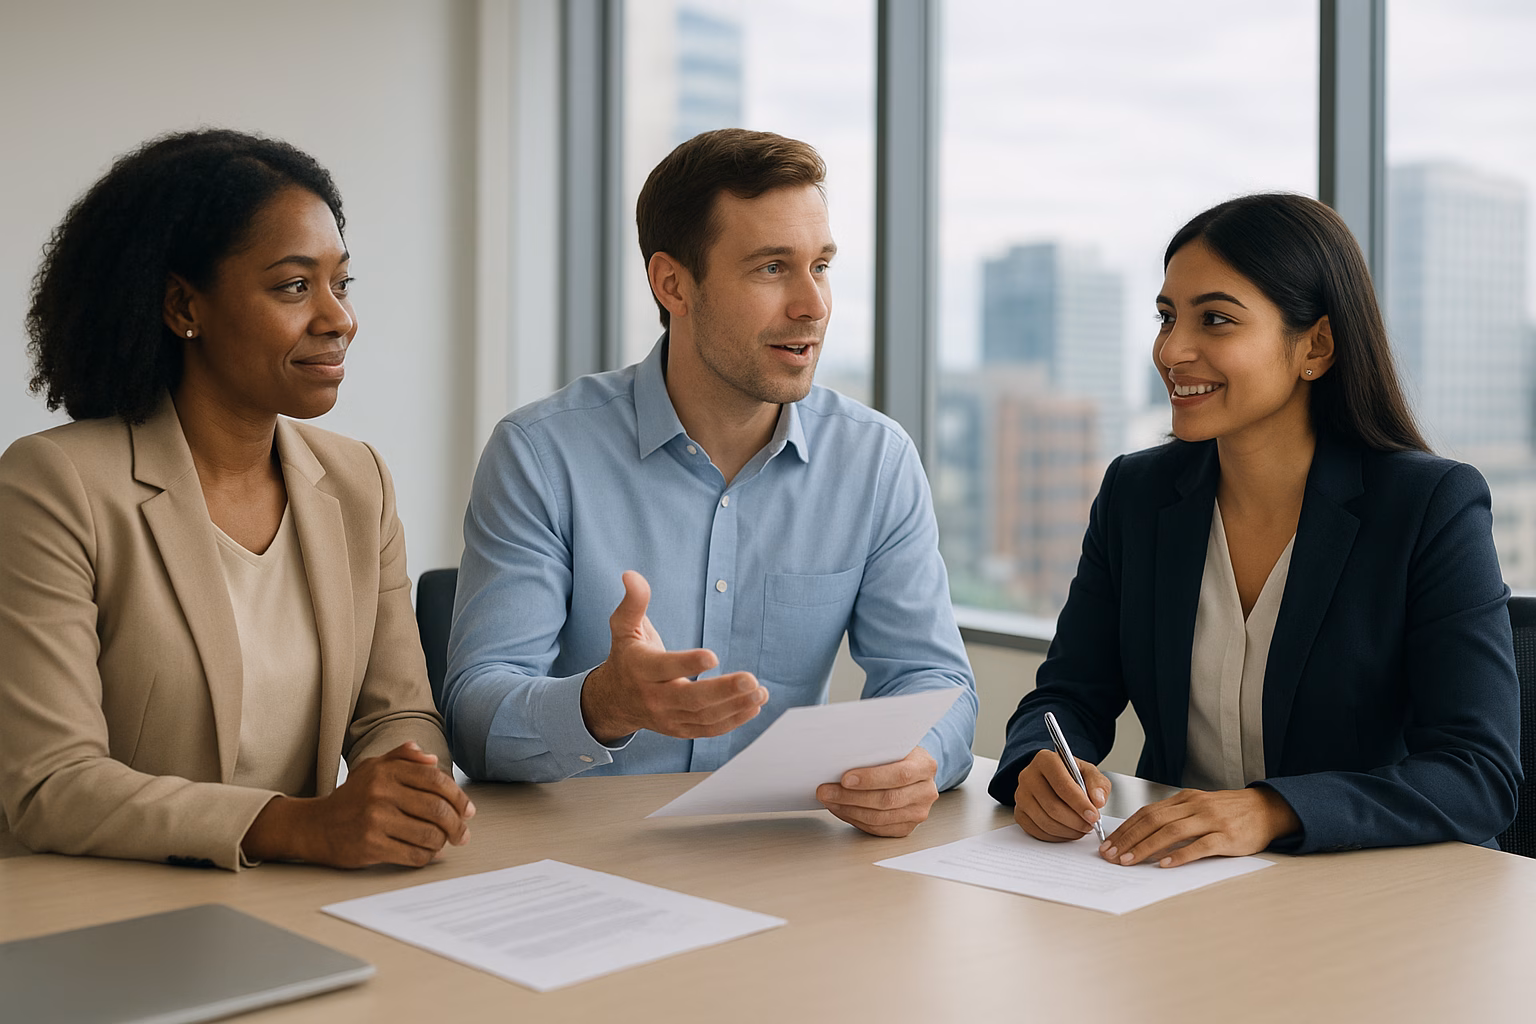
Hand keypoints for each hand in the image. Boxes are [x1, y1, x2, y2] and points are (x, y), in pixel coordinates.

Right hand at [242, 742, 473, 867]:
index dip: (459, 797)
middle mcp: (381, 793)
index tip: (468, 811)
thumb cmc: (351, 797)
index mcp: (386, 771)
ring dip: (442, 842)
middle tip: (462, 834)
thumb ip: (402, 758)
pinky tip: (427, 853)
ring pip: (429, 835)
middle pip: (437, 810)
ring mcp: (375, 820)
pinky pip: (413, 855)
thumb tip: (432, 758)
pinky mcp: (371, 846)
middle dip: (457, 825)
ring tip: (442, 843)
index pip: (436, 781)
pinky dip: (427, 857)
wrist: (315, 827)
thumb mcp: (372, 768)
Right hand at [580, 570, 767, 742]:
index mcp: (641, 669)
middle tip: (750, 679)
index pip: (665, 668)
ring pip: (704, 717)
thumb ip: (633, 602)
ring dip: (735, 706)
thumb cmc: (627, 657)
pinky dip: (733, 721)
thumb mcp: (624, 627)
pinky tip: (753, 707)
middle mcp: (654, 697)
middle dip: (722, 690)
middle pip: (690, 698)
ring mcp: (668, 717)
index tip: (714, 656)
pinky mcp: (680, 730)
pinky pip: (708, 730)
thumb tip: (631, 575)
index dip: (688, 663)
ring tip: (760, 692)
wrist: (615, 701)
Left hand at [816, 746, 939, 836]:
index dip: (870, 779)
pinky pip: (878, 828)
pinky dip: (855, 820)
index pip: (899, 775)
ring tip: (830, 800)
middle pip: (887, 799)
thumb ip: (876, 751)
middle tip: (826, 791)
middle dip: (851, 797)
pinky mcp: (907, 827)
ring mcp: (918, 812)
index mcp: (925, 766)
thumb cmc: (898, 755)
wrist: (914, 770)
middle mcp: (926, 791)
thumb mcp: (893, 746)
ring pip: (880, 818)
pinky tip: (842, 809)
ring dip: (849, 810)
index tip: (845, 778)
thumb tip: (840, 759)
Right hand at [1011, 747, 1110, 841]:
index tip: (1094, 816)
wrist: (1052, 779)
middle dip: (1076, 821)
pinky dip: (1057, 836)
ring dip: (1068, 830)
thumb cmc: (1071, 775)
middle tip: (1090, 825)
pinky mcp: (1019, 812)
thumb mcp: (1088, 772)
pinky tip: (1068, 831)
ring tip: (1082, 828)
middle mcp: (1028, 776)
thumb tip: (1098, 800)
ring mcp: (1021, 795)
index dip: (1079, 803)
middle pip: (1052, 806)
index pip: (1062, 785)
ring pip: (1045, 821)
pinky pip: (1037, 831)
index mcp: (1045, 760)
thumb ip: (1097, 784)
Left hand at [1099, 787, 1299, 867]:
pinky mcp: (1227, 836)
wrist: (1267, 809)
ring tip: (1129, 861)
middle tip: (1111, 855)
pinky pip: (1199, 846)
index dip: (1126, 828)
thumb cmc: (1230, 812)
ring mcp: (1211, 820)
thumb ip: (1175, 817)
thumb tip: (1143, 835)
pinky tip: (1164, 864)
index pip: (1147, 812)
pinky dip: (1180, 855)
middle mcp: (1195, 806)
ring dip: (1146, 847)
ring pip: (1172, 832)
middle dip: (1129, 838)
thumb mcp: (1199, 807)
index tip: (1109, 843)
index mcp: (1185, 799)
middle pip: (1153, 821)